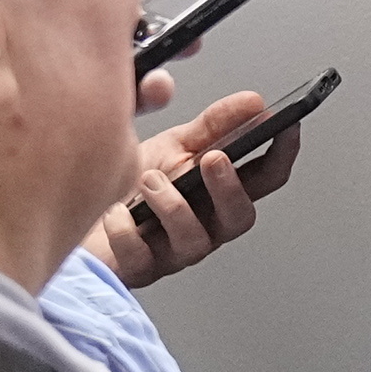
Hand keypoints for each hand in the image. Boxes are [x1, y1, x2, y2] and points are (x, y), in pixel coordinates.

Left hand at [100, 86, 276, 285]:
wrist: (84, 209)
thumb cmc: (134, 188)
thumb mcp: (175, 147)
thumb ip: (215, 126)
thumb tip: (254, 102)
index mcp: (220, 194)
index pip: (266, 177)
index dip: (281, 153)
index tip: (286, 125)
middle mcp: (206, 227)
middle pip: (240, 217)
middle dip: (230, 187)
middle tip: (212, 158)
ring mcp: (174, 252)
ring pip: (194, 241)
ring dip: (172, 205)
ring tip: (148, 179)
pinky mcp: (139, 269)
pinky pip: (140, 257)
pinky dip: (126, 230)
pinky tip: (115, 211)